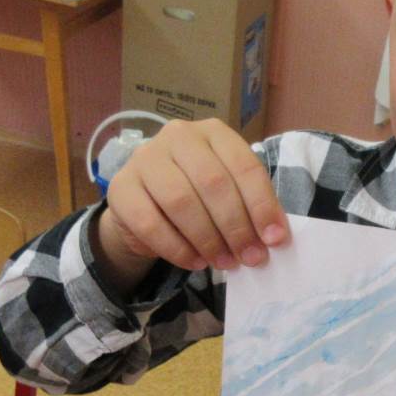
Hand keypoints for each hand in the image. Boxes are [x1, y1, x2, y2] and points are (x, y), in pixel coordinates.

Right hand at [95, 118, 288, 287]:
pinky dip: (177, 248)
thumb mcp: (228, 194)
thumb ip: (250, 208)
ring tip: (224, 262)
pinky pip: (150, 223)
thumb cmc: (197, 197)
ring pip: (182, 202)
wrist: (145, 206)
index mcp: (213, 132)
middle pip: (213, 183)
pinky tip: (195, 262)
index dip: (262, 205)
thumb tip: (274, 238)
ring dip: (208, 239)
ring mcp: (145, 159)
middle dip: (236, 227)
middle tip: (250, 257)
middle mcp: (177, 136)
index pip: (243, 165)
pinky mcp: (120, 188)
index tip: (275, 239)